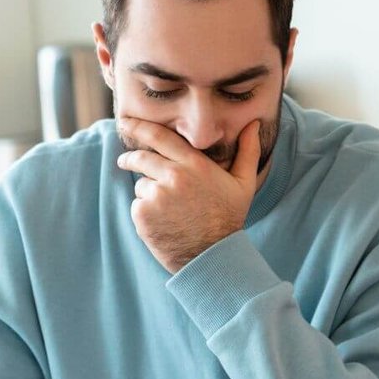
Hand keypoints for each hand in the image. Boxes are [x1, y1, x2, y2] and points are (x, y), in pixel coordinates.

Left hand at [116, 117, 260, 272]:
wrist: (212, 257)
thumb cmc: (229, 218)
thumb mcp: (244, 184)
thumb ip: (248, 150)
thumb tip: (254, 123)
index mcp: (194, 165)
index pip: (159, 137)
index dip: (138, 126)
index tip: (125, 121)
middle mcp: (173, 176)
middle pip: (140, 158)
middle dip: (130, 158)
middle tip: (125, 161)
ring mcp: (156, 196)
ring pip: (141, 185)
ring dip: (149, 192)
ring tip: (170, 210)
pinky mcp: (143, 215)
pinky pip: (137, 205)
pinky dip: (145, 211)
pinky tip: (164, 222)